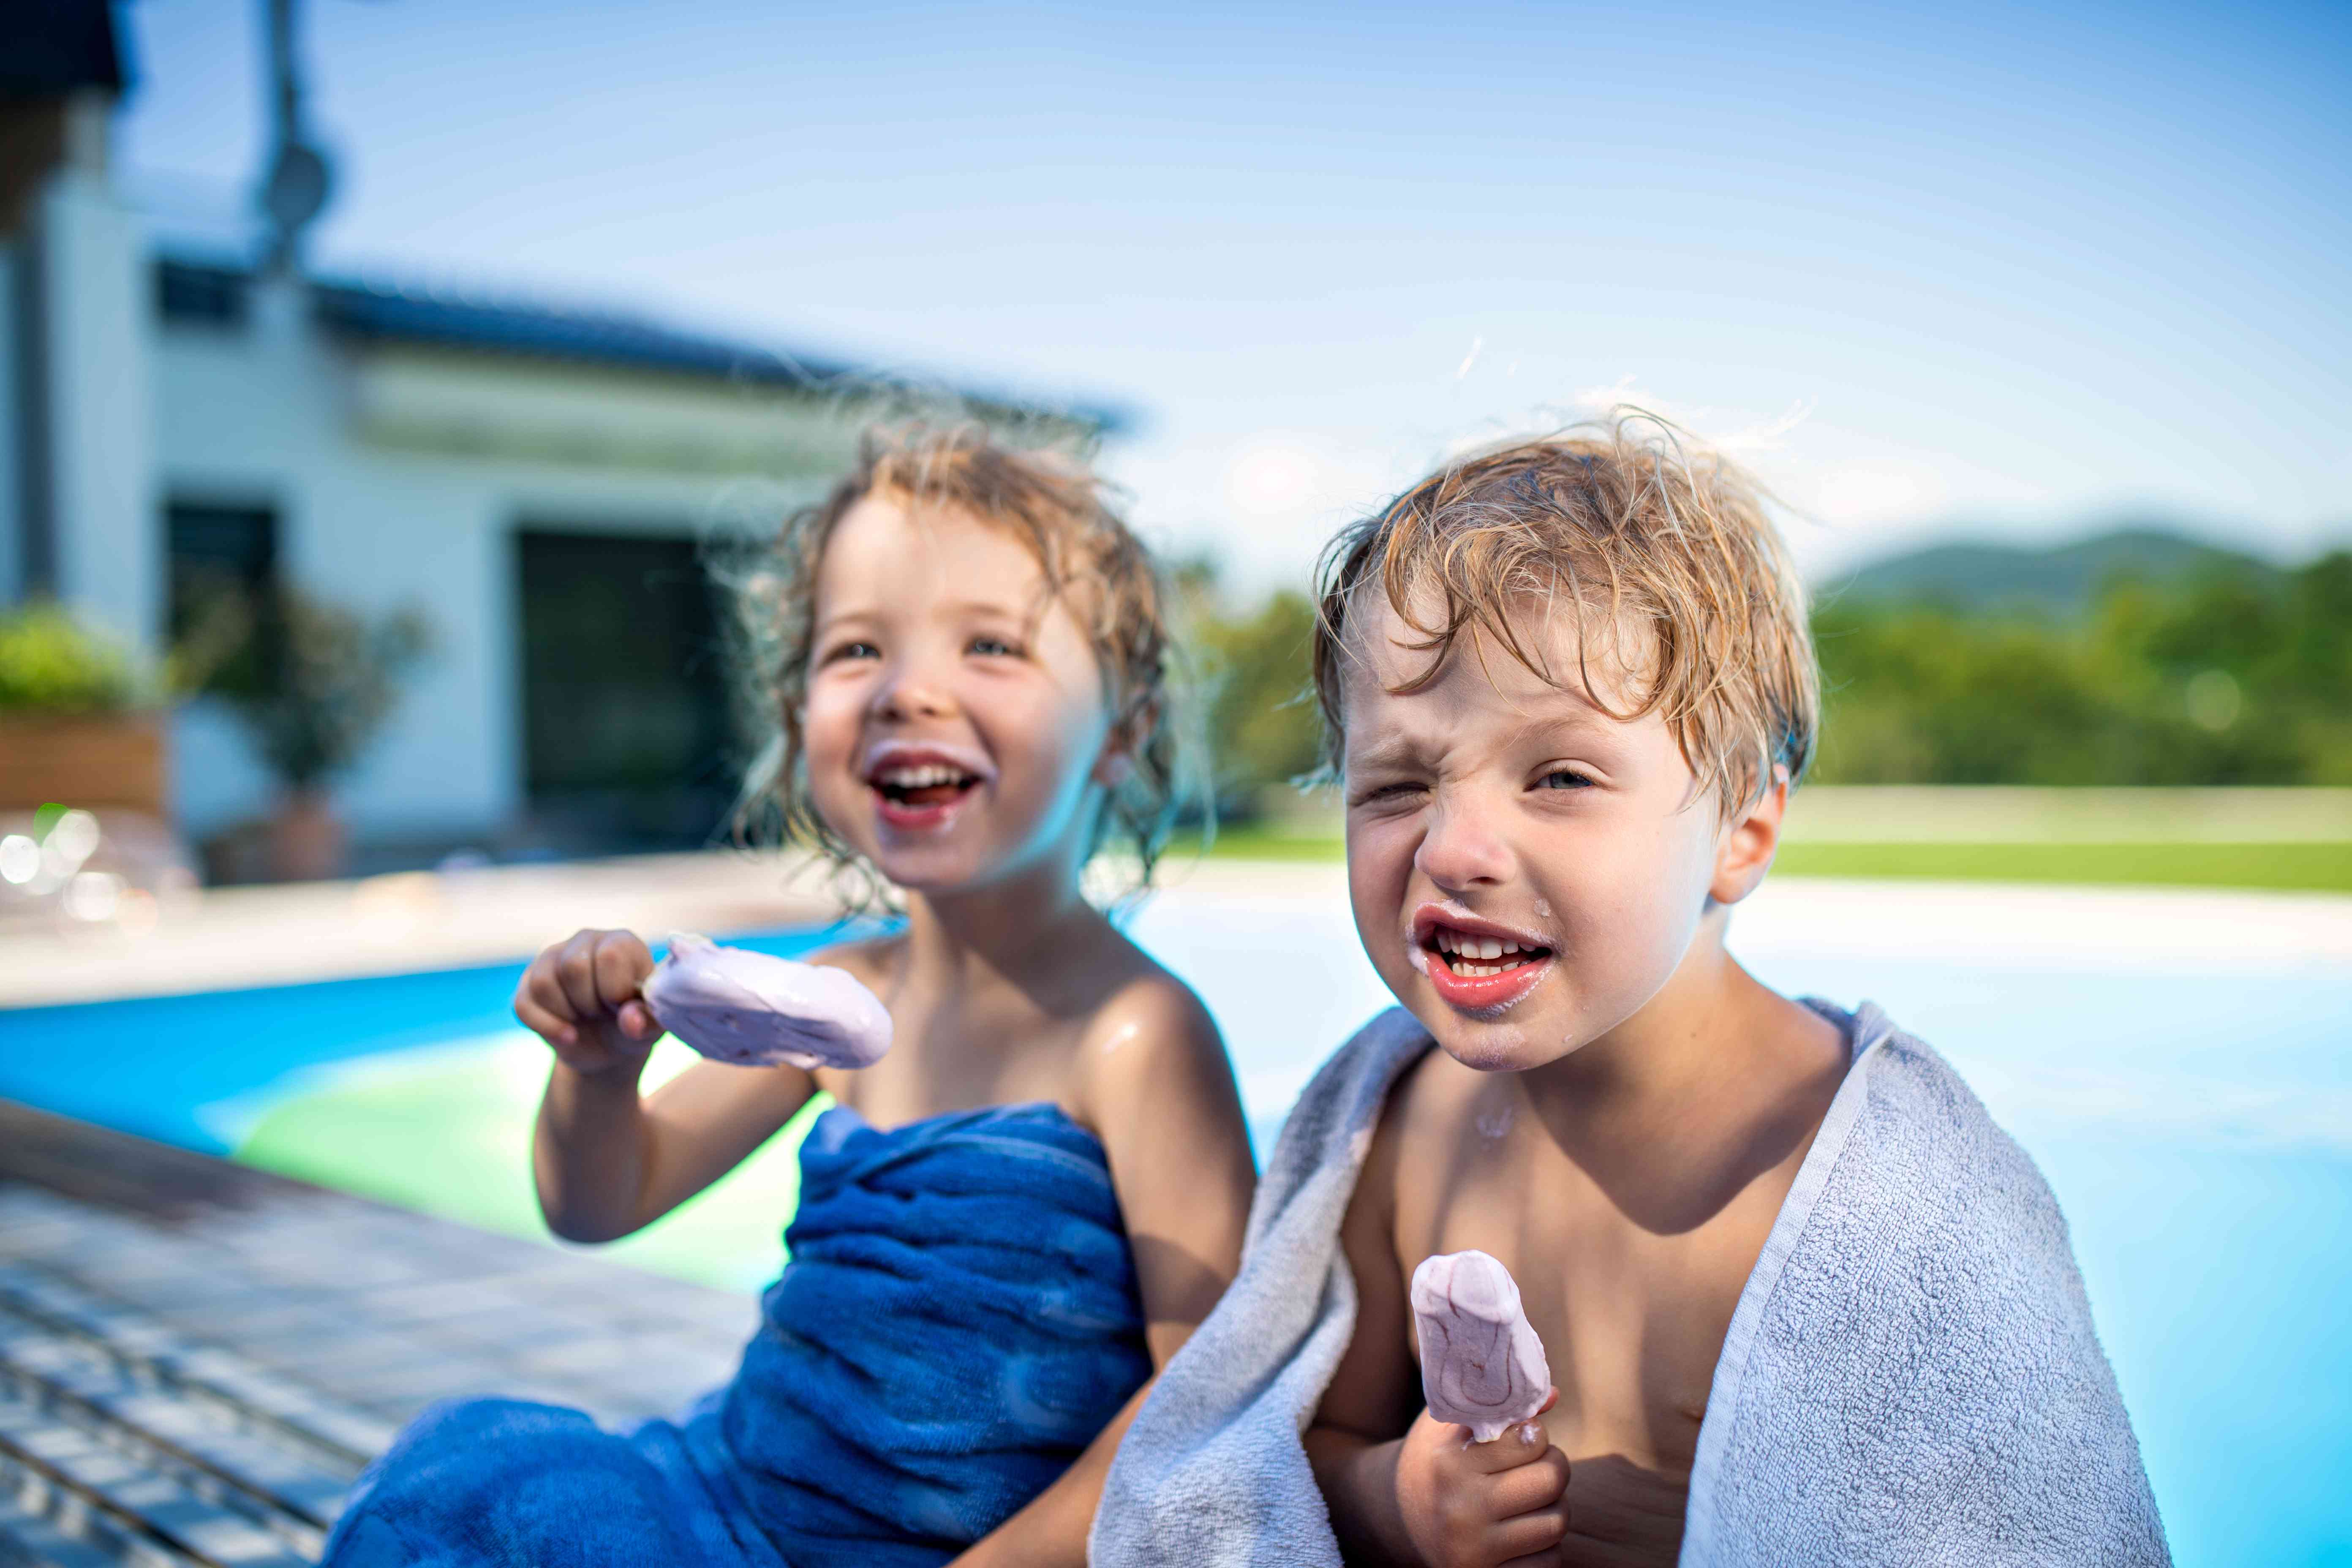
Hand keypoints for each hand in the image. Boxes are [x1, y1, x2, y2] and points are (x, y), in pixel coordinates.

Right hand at [514, 928, 662, 1075]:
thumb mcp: (652, 1027)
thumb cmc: (635, 1023)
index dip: (615, 990)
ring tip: (585, 1018)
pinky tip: (569, 1035)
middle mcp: (585, 941)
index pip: (609, 956)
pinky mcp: (528, 984)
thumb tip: (629, 1021)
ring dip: (567, 1013)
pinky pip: (523, 1004)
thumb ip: (648, 1021)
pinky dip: (547, 1027)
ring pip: (543, 983)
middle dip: (589, 1002)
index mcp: (621, 942)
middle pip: (573, 967)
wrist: (610, 1046)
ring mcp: (552, 959)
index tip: (623, 1005)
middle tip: (603, 1012)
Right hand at [1394, 1390, 1567, 1567]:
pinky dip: (1544, 1546)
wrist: (1396, 1516)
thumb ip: (1496, 1406)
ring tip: (1529, 1499)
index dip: (1536, 1434)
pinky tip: (1520, 1532)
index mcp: (1450, 1464)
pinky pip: (1549, 1562)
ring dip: (1553, 1507)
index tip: (1523, 1437)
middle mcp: (1461, 1509)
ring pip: (1556, 1523)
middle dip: (1553, 1468)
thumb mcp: (1451, 1424)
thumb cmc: (1436, 1459)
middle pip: (1551, 1480)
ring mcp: (1474, 1550)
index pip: (1531, 1439)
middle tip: (1537, 1466)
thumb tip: (1554, 1395)